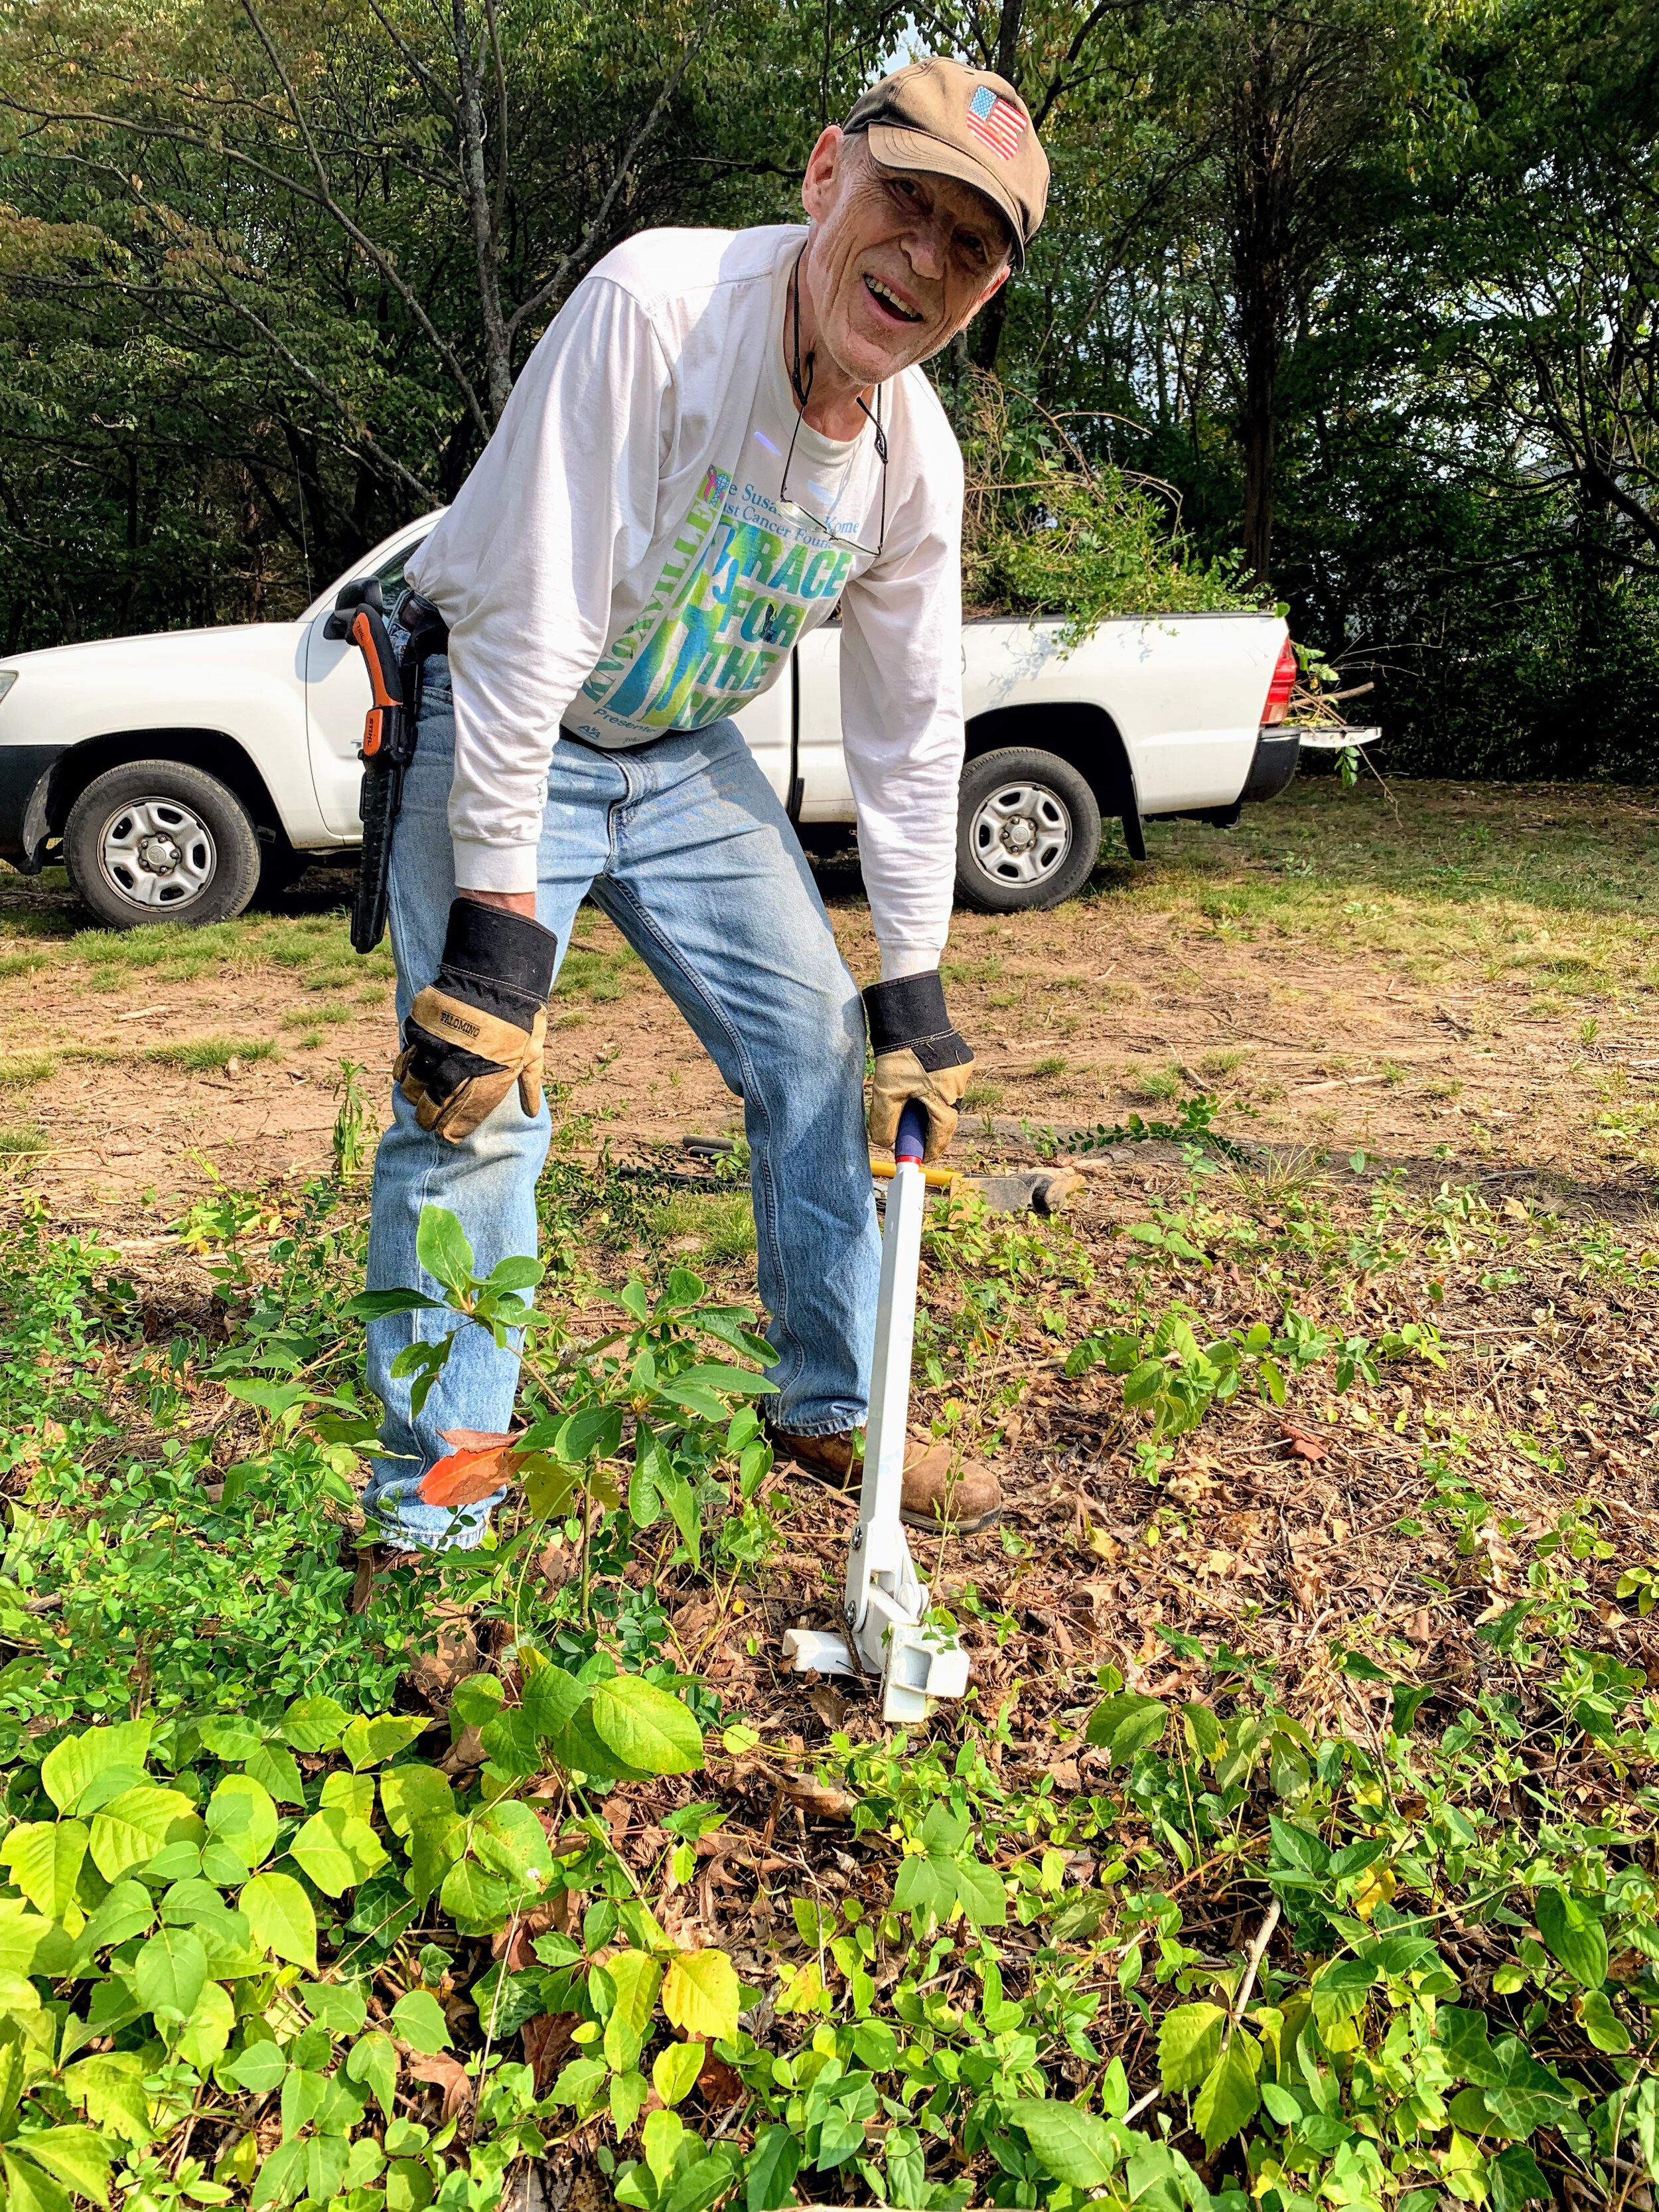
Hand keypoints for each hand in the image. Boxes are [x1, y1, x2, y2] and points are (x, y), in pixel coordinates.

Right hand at [395, 899, 558, 1141]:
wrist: (499, 972)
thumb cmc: (520, 1015)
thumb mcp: (533, 1049)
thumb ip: (529, 1082)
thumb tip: (533, 1112)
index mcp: (492, 1070)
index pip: (469, 1108)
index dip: (456, 1125)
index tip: (448, 1136)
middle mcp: (463, 1059)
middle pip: (438, 1097)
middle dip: (429, 1115)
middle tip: (424, 1124)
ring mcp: (441, 1041)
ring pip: (418, 1077)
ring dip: (413, 1092)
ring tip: (413, 1100)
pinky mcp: (425, 1023)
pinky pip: (408, 1052)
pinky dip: (403, 1066)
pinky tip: (403, 1075)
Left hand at [862, 971, 973, 1161]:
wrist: (911, 1014)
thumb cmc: (899, 1053)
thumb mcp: (886, 1091)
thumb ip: (885, 1122)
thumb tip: (886, 1143)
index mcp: (944, 1096)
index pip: (942, 1133)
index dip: (932, 1147)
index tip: (923, 1157)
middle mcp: (958, 1085)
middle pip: (944, 1114)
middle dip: (928, 1123)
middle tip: (911, 1127)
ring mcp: (963, 1070)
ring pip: (947, 1096)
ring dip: (931, 1101)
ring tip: (910, 1093)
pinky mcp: (962, 1056)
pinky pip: (949, 1078)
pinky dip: (935, 1082)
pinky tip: (919, 1074)